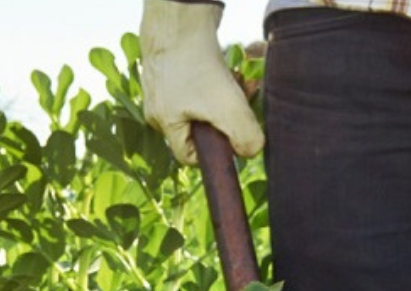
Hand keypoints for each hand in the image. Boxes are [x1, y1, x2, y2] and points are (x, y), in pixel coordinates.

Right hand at [140, 0, 263, 164]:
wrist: (181, 15)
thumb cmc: (197, 63)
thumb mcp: (227, 108)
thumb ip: (245, 136)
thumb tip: (251, 151)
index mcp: (164, 122)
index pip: (187, 155)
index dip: (214, 152)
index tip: (234, 135)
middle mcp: (159, 105)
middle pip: (200, 126)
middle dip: (227, 117)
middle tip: (244, 100)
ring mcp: (164, 83)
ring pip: (203, 102)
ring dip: (226, 96)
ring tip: (240, 80)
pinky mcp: (173, 64)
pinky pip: (199, 81)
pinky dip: (218, 78)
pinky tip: (230, 67)